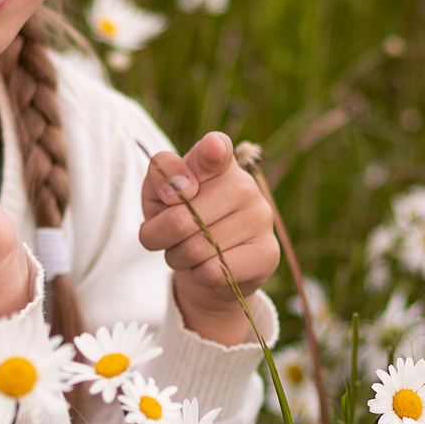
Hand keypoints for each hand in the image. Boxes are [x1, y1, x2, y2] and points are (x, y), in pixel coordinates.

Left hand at [137, 132, 279, 345]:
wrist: (206, 267)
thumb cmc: (178, 221)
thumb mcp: (157, 195)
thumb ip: (161, 177)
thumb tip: (180, 189)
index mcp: (217, 163)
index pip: (217, 148)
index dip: (212, 149)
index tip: (212, 149)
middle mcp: (244, 184)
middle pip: (181, 217)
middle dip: (158, 236)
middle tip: (163, 238)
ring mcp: (261, 218)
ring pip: (196, 249)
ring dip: (176, 258)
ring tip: (185, 253)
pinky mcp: (268, 253)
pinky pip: (213, 271)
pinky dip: (198, 275)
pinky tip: (208, 268)